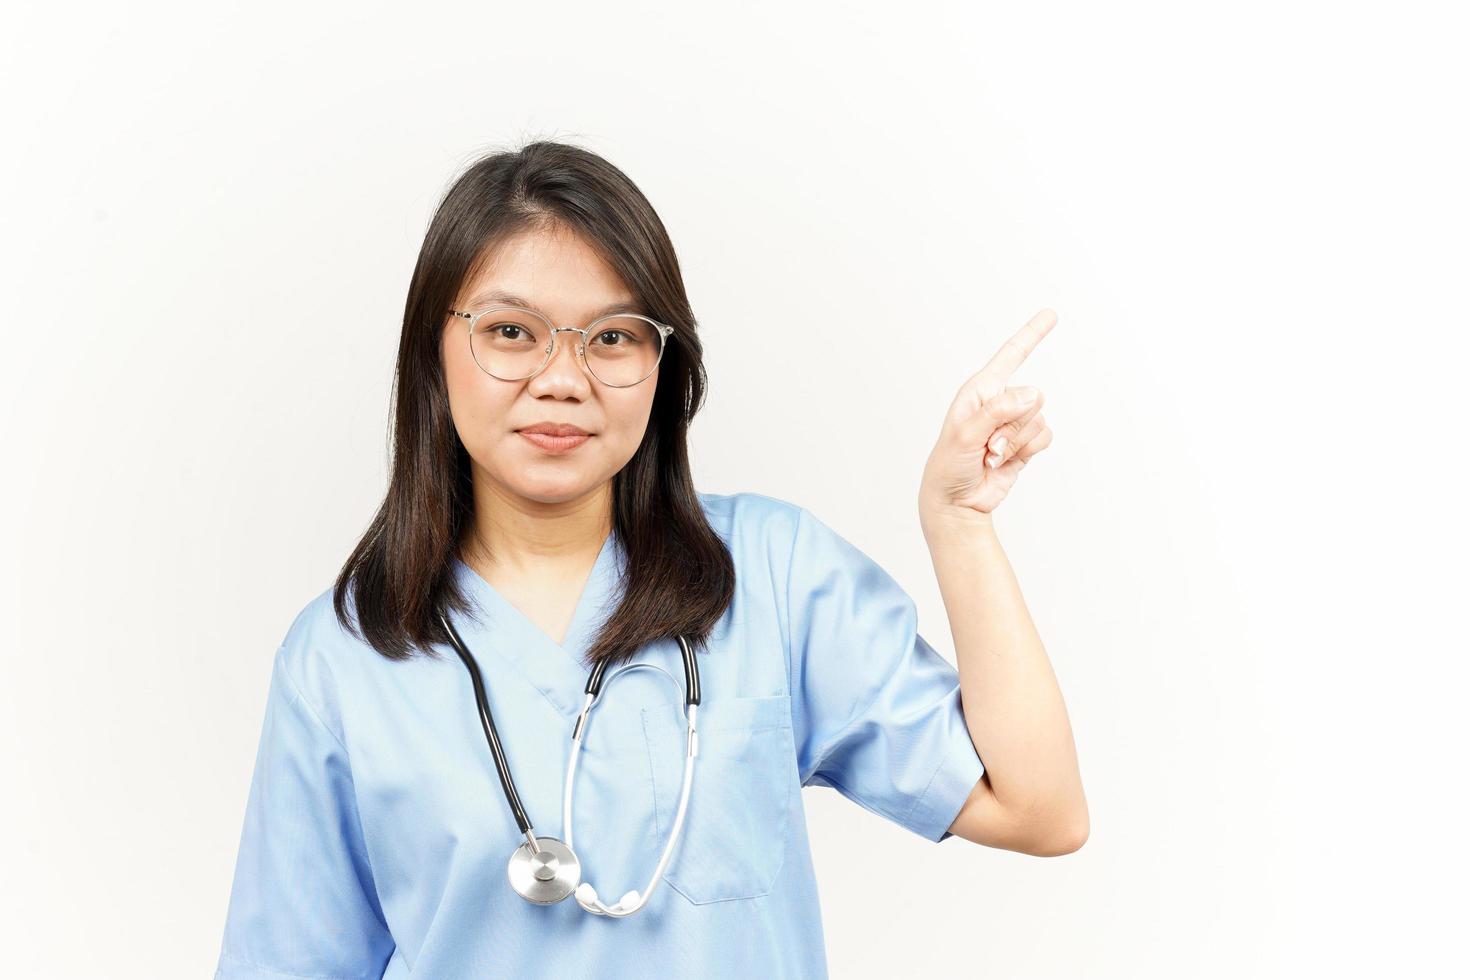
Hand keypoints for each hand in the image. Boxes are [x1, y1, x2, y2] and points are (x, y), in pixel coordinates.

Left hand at [919, 308, 1056, 519]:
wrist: (957, 500)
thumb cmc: (950, 464)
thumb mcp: (965, 434)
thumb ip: (997, 411)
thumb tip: (1032, 395)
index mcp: (980, 390)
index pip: (1011, 355)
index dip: (1031, 334)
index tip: (1051, 314)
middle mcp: (1000, 401)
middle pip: (1033, 397)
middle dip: (1013, 425)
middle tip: (986, 445)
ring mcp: (1014, 422)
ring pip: (1039, 419)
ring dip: (1016, 443)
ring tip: (991, 455)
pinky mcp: (1025, 443)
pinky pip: (1045, 437)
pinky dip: (1028, 451)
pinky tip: (1005, 461)